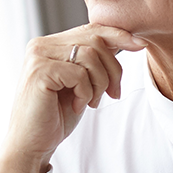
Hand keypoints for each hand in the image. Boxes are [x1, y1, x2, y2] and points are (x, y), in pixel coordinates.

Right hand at [0, 24, 146, 172]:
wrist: (32, 143)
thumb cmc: (56, 116)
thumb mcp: (81, 84)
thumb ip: (95, 62)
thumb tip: (127, 40)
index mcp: (51, 44)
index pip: (91, 29)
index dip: (118, 35)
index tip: (141, 45)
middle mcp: (42, 44)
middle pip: (95, 39)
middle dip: (113, 69)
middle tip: (113, 94)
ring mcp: (38, 56)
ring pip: (91, 56)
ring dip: (100, 83)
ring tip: (91, 102)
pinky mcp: (40, 71)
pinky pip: (80, 74)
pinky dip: (86, 93)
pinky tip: (78, 106)